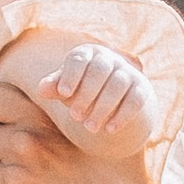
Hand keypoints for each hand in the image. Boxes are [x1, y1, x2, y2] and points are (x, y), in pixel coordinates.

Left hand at [40, 43, 154, 146]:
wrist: (114, 99)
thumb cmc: (82, 90)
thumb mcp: (66, 88)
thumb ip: (54, 87)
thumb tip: (42, 89)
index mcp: (87, 54)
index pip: (79, 59)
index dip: (71, 75)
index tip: (63, 93)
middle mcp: (109, 58)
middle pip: (99, 70)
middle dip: (86, 94)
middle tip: (75, 117)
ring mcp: (128, 72)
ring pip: (117, 85)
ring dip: (103, 107)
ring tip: (89, 128)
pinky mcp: (141, 88)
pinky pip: (135, 99)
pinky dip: (123, 115)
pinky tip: (110, 130)